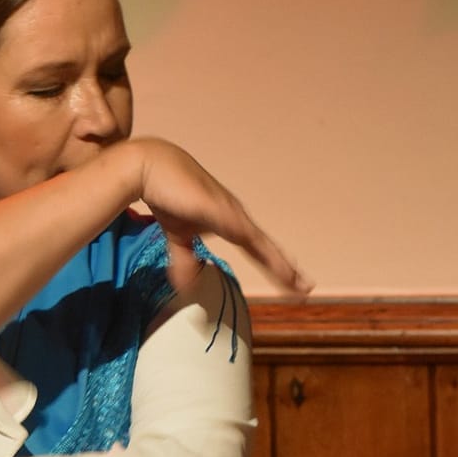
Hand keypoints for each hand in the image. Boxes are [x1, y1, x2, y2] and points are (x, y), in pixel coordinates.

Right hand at [127, 138, 310, 297]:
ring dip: (277, 262)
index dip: (275, 267)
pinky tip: (266, 258)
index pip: (258, 251)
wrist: (151, 168)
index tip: (293, 283)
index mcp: (230, 224)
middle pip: (266, 248)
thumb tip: (186, 286)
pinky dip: (254, 246)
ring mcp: (230, 211)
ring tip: (293, 280)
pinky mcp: (217, 208)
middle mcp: (236, 217)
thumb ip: (185, 261)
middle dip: (285, 269)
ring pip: (260, 243)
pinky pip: (240, 231)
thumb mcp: (178, 237)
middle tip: (306, 288)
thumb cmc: (168, 196)